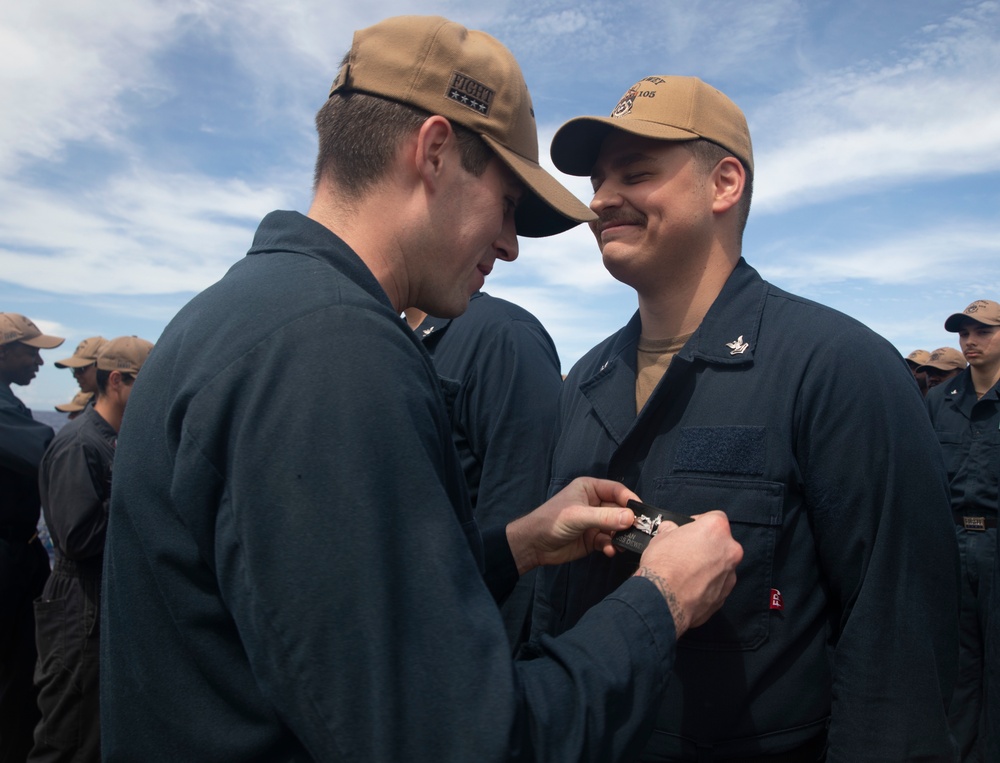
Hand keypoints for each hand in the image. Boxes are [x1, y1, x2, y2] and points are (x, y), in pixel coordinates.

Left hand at [505, 477, 638, 574]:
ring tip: (623, 545)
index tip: (642, 512)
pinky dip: (611, 546)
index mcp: (590, 488)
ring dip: (621, 536)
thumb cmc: (552, 521)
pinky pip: (609, 540)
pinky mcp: (593, 538)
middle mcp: (594, 503)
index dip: (630, 500)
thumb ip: (605, 517)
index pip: (617, 490)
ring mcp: (595, 522)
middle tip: (639, 532)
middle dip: (628, 522)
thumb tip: (631, 518)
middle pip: (620, 510)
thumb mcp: (579, 516)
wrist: (534, 545)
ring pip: (616, 527)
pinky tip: (609, 551)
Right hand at [634, 511, 742, 637]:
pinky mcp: (725, 595)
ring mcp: (730, 574)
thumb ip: (670, 531)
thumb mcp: (660, 538)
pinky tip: (689, 587)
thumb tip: (669, 530)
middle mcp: (729, 550)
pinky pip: (718, 584)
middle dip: (706, 546)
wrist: (665, 600)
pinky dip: (707, 584)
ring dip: (708, 566)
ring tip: (686, 573)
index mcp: (716, 529)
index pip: (715, 517)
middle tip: (686, 552)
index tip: (689, 530)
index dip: (700, 523)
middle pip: (721, 543)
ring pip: (721, 565)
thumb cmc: (664, 566)